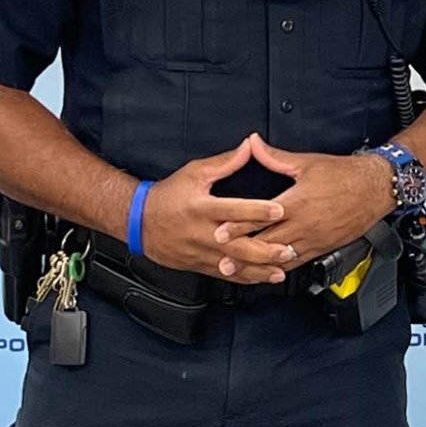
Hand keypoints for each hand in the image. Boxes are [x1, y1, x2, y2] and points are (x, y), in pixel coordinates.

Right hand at [140, 136, 288, 279]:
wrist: (139, 222)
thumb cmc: (167, 196)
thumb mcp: (194, 173)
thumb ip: (225, 162)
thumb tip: (248, 147)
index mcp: (202, 208)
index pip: (234, 210)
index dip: (258, 210)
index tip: (280, 210)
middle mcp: (203, 233)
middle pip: (237, 245)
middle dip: (264, 250)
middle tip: (286, 250)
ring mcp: (202, 252)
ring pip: (234, 264)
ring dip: (259, 270)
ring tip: (280, 271)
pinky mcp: (200, 264)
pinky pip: (225, 275)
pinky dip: (245, 278)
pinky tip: (261, 279)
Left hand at [212, 131, 395, 280]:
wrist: (375, 188)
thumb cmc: (344, 175)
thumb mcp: (307, 162)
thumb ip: (275, 157)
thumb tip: (253, 144)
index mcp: (297, 202)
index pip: (261, 218)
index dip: (238, 226)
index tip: (220, 232)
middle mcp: (304, 224)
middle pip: (268, 243)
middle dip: (243, 253)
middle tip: (223, 259)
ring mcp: (314, 238)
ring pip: (282, 257)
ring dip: (260, 265)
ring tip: (241, 272)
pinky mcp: (324, 246)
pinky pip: (299, 262)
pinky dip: (282, 268)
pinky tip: (270, 272)